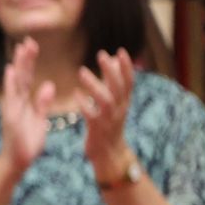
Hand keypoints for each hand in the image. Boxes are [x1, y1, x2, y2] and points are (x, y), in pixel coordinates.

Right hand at [0, 37, 53, 172]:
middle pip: (20, 76)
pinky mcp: (10, 116)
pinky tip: (11, 70)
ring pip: (16, 82)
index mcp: (23, 102)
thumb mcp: (39, 120)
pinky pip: (11, 97)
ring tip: (21, 49)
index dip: (29, 61)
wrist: (17, 162)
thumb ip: (42, 103)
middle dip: (24, 58)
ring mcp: (11, 108)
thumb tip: (48, 85)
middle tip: (28, 40)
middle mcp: (15, 102)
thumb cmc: (28, 143)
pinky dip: (10, 83)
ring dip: (19, 65)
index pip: (26, 77)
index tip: (32, 45)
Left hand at [77, 48, 135, 176]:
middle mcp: (120, 109)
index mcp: (124, 102)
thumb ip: (113, 81)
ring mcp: (109, 119)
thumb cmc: (109, 124)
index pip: (129, 82)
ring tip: (81, 71)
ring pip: (106, 100)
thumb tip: (113, 58)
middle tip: (101, 55)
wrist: (109, 153)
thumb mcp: (115, 102)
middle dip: (111, 71)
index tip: (120, 51)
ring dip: (94, 85)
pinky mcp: (97, 129)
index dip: (126, 67)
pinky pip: (91, 115)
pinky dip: (84, 104)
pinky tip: (75, 94)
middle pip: (118, 87)